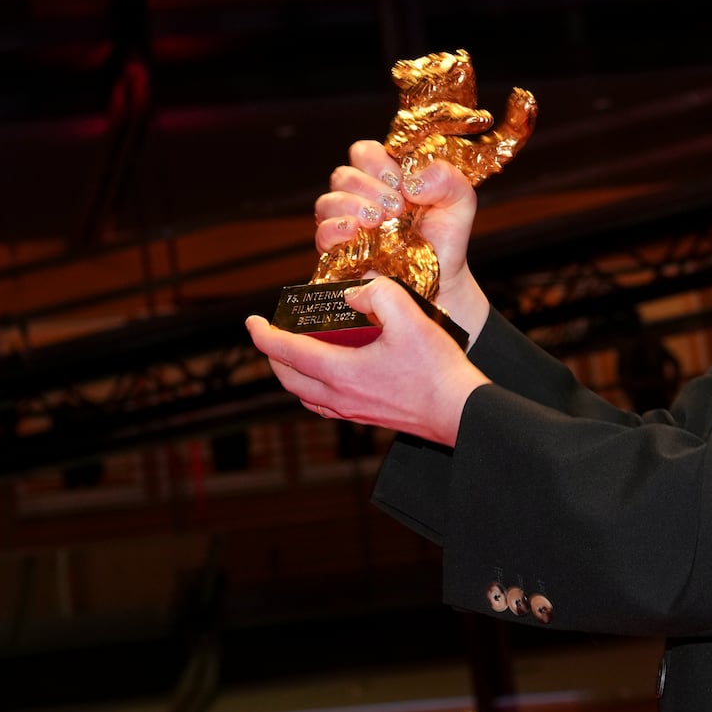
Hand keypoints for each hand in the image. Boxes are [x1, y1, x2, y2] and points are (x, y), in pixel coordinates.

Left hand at [246, 278, 488, 446]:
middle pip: (288, 377)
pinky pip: (324, 405)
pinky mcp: (367, 417)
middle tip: (269, 333)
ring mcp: (352, 411)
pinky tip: (327, 376)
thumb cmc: (437, 369)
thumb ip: (378, 294)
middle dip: (272, 354)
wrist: (460, 412)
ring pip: (304, 395)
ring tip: (293, 352)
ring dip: (290, 373)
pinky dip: (312, 388)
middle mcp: (340, 397)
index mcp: (342, 372)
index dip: (263, 335)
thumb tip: (353, 294)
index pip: (287, 352)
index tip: (251, 320)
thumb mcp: (410, 317)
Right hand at [312, 140, 489, 342]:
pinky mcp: (339, 253)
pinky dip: (335, 228)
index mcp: (385, 179)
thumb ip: (447, 178)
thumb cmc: (445, 239)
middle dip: (370, 187)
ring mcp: (347, 225)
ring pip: (328, 201)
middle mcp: (361, 198)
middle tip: (397, 207)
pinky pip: (322, 233)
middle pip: (343, 175)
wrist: (441, 281)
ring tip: (380, 220)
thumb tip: (412, 182)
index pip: (364, 153)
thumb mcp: (460, 201)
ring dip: (354, 205)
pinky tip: (356, 230)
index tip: (401, 181)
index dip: (377, 162)